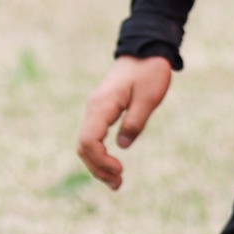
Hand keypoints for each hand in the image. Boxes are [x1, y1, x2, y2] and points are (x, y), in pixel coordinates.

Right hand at [74, 55, 174, 188]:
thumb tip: (122, 146)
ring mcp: (96, 109)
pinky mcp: (102, 110)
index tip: (120, 170)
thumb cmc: (150, 71)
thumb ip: (135, 122)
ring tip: (116, 182)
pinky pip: (93, 136)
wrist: (145, 49)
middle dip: (97, 168)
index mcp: (102, 106)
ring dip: (98, 164)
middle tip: (118, 184)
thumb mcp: (149, 98)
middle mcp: (94, 108)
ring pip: (86, 143)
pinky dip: (100, 154)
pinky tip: (112, 165)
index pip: (88, 141)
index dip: (100, 161)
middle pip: (83, 146)